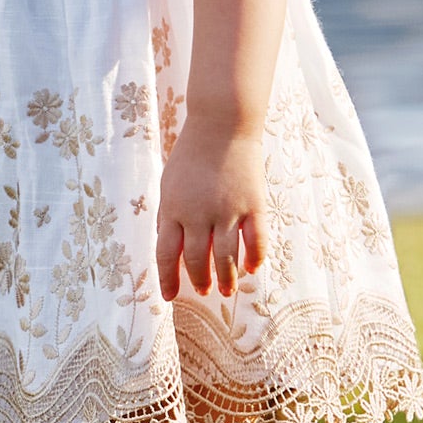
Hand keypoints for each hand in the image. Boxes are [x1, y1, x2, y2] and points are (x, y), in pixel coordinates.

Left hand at [155, 122, 267, 301]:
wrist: (221, 125)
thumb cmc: (191, 155)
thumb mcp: (169, 185)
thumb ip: (169, 216)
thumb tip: (170, 249)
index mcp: (173, 209)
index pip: (166, 254)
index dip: (168, 279)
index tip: (170, 297)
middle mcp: (198, 214)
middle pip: (197, 260)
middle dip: (200, 280)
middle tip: (204, 291)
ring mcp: (228, 210)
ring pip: (226, 257)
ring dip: (227, 278)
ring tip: (228, 290)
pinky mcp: (253, 204)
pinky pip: (256, 240)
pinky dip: (255, 258)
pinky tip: (253, 268)